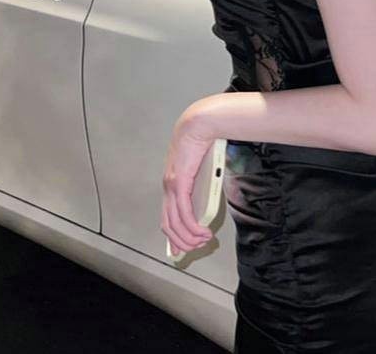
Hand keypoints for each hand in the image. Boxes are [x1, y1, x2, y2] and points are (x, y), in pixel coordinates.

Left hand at [161, 107, 215, 256]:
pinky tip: (203, 231)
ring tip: (204, 240)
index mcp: (171, 183)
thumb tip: (209, 195)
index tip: (179, 250)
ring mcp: (171, 186)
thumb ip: (200, 182)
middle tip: (197, 247)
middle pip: (168, 226)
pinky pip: (184, 214)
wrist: (198, 124)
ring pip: (175, 224)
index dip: (172, 237)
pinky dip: (193, 227)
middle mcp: (167, 187)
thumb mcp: (200, 166)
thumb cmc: (201, 140)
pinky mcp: (179, 183)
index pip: (166, 217)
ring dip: (189, 238)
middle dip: (182, 242)